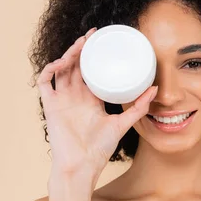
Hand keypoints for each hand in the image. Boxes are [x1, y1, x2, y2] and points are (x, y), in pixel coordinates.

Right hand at [36, 27, 157, 183]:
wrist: (81, 165)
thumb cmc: (99, 149)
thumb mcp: (123, 123)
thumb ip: (138, 108)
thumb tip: (155, 90)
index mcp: (90, 99)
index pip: (90, 71)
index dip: (94, 56)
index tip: (103, 42)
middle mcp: (75, 96)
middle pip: (75, 66)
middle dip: (81, 49)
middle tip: (92, 34)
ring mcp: (61, 99)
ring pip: (61, 69)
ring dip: (69, 54)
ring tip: (81, 44)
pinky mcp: (50, 105)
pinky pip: (45, 82)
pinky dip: (51, 69)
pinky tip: (62, 62)